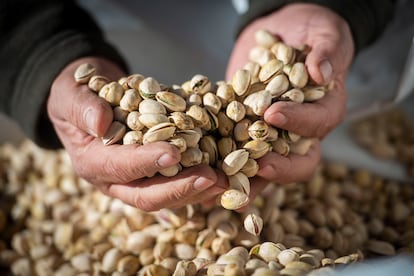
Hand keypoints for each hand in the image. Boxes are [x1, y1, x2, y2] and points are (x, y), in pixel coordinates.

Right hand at [47, 57, 226, 210]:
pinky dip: (201, 177)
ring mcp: (137, 179)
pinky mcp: (154, 172)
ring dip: (198, 189)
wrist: (91, 98)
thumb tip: (99, 123)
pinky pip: (179, 180)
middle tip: (212, 178)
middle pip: (149, 195)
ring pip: (169, 194)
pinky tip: (225, 171)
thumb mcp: (70, 95)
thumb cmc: (76, 95)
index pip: (121, 167)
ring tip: (227, 180)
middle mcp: (116, 179)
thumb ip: (82, 107)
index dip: (146, 162)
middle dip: (181, 189)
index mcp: (93, 162)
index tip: (173, 152)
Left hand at [226, 3, 353, 187]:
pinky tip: (204, 171)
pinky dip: (222, 163)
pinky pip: (237, 150)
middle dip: (278, 168)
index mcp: (325, 110)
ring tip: (225, 188)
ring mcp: (273, 134)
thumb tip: (322, 72)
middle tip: (258, 169)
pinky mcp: (247, 129)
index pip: (319, 123)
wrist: (286, 31)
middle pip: (297, 161)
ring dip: (246, 180)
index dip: (299, 122)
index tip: (273, 114)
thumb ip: (326, 51)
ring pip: (265, 165)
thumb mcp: (325, 35)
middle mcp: (301, 130)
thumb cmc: (312, 33)